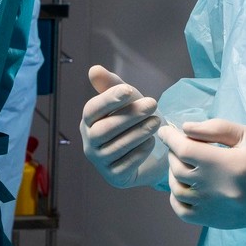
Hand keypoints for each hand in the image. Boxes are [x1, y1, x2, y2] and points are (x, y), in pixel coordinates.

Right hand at [81, 65, 167, 187]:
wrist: (148, 153)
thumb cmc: (132, 122)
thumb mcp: (125, 102)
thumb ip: (111, 85)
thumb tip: (94, 69)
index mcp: (88, 122)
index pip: (91, 110)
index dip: (108, 100)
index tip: (129, 90)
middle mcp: (90, 143)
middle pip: (104, 130)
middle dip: (129, 115)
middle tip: (153, 103)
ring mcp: (101, 161)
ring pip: (116, 147)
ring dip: (138, 132)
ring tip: (157, 121)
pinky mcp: (115, 176)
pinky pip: (126, 164)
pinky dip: (140, 152)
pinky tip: (152, 142)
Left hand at [157, 119, 245, 228]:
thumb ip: (217, 129)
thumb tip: (185, 128)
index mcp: (228, 165)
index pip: (184, 149)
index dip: (170, 137)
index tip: (166, 130)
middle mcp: (218, 190)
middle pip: (178, 168)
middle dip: (175, 151)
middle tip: (182, 143)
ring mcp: (215, 209)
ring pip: (177, 189)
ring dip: (175, 172)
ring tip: (185, 163)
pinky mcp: (216, 222)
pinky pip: (182, 211)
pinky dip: (177, 196)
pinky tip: (186, 185)